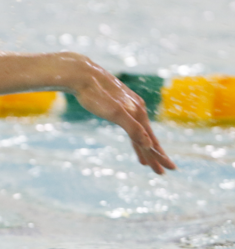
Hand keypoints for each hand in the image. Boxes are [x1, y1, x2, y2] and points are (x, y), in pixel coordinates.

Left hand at [69, 57, 175, 174]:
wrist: (81, 75)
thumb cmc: (96, 94)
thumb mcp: (115, 113)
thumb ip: (132, 128)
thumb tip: (149, 144)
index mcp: (138, 113)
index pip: (151, 141)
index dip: (159, 156)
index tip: (168, 170)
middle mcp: (137, 110)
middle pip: (147, 139)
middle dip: (154, 156)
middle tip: (160, 173)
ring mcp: (127, 107)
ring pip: (138, 133)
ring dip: (143, 149)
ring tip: (144, 163)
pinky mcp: (117, 105)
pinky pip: (129, 126)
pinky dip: (133, 136)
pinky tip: (134, 138)